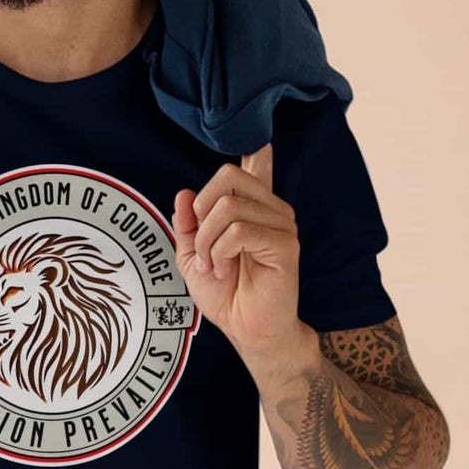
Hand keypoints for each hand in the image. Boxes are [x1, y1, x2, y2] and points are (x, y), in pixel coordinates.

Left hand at [172, 142, 309, 366]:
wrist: (244, 329)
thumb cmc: (225, 295)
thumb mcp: (193, 256)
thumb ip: (188, 225)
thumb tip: (184, 193)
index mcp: (252, 208)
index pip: (257, 166)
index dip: (258, 149)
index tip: (261, 139)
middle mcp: (270, 209)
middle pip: (228, 176)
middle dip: (202, 213)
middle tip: (204, 247)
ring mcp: (281, 223)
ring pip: (228, 207)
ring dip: (208, 242)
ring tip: (216, 266)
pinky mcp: (284, 243)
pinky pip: (238, 231)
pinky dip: (221, 252)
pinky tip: (226, 270)